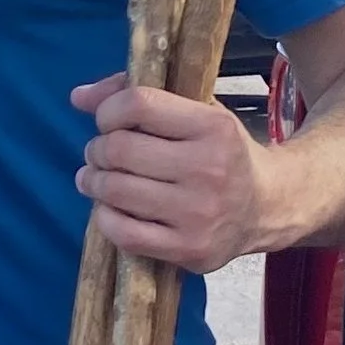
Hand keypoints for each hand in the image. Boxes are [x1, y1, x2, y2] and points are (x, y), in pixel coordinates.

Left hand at [72, 76, 268, 269]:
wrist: (266, 207)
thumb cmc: (221, 152)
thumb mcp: (196, 111)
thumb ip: (137, 95)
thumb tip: (78, 97)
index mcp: (213, 127)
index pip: (138, 104)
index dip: (108, 110)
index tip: (108, 121)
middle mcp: (209, 170)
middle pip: (118, 149)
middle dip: (97, 149)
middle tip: (100, 153)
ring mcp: (198, 214)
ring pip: (114, 190)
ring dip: (93, 181)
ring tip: (98, 178)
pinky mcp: (189, 249)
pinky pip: (122, 232)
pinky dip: (104, 217)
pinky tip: (110, 208)